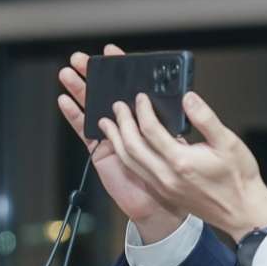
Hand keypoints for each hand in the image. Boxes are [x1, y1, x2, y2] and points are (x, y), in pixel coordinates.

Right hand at [57, 45, 183, 240]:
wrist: (170, 211)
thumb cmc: (185, 179)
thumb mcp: (200, 146)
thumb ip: (195, 122)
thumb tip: (188, 98)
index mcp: (153, 122)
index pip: (136, 91)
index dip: (125, 72)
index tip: (114, 54)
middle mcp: (133, 128)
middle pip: (110, 96)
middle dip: (96, 76)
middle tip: (83, 58)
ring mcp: (116, 140)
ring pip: (96, 110)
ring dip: (81, 92)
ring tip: (69, 73)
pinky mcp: (103, 154)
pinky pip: (87, 133)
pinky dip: (76, 117)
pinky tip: (66, 102)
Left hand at [97, 88, 266, 242]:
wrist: (243, 213)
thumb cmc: (239, 180)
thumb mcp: (229, 142)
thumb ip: (205, 118)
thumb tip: (188, 97)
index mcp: (181, 161)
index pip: (150, 130)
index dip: (142, 110)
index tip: (141, 97)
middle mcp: (167, 176)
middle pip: (131, 147)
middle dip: (121, 123)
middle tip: (117, 107)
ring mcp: (164, 187)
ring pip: (129, 162)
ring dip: (117, 141)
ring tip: (109, 125)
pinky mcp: (165, 193)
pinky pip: (137, 172)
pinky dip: (126, 156)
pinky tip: (126, 147)